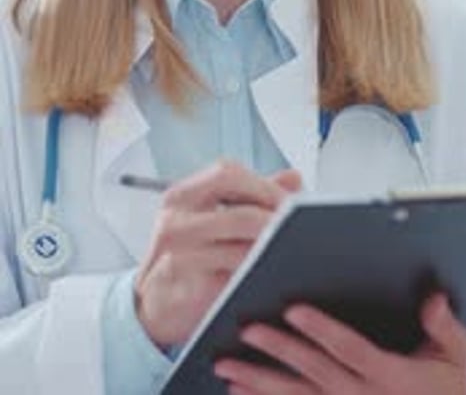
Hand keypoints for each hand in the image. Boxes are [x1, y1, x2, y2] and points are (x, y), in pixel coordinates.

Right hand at [134, 160, 301, 347]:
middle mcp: (176, 223)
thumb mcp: (208, 216)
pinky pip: (236, 281)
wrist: (153, 304)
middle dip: (276, 220)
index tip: (290, 200)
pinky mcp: (191, 291)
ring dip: (272, 250)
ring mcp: (180, 258)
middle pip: (240, 213)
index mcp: (181, 196)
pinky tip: (274, 273)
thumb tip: (294, 177)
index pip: (226, 173)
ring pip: (242, 251)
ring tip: (294, 249)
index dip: (263, 184)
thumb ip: (250, 195)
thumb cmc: (186, 254)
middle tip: (300, 228)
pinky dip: (259, 275)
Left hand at [214, 293, 465, 393]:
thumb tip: (433, 299)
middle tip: (247, 330)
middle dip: (278, 350)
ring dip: (259, 382)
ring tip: (227, 367)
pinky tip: (239, 392)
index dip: (321, 329)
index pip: (349, 349)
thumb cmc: (442, 385)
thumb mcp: (453, 354)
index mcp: (389, 374)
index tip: (294, 309)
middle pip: (313, 371)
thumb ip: (443, 325)